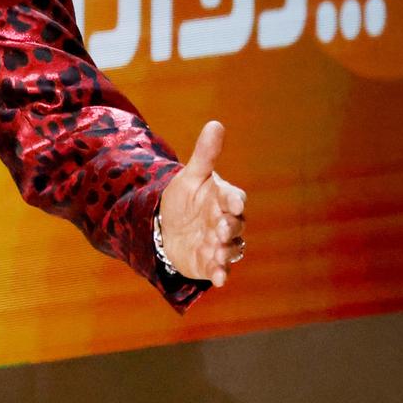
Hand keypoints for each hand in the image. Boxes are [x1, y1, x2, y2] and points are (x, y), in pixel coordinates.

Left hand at [159, 120, 247, 286]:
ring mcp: (220, 244)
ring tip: (217, 252)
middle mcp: (226, 222)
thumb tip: (216, 124)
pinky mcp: (211, 263)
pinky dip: (220, 274)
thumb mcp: (190, 177)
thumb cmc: (184, 198)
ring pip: (232, 249)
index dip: (234, 201)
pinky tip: (217, 278)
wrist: (166, 227)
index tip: (232, 202)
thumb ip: (204, 155)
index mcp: (223, 199)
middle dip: (229, 227)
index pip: (235, 198)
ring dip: (227, 252)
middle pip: (235, 225)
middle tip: (219, 228)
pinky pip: (220, 270)